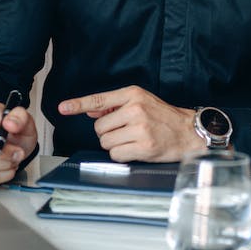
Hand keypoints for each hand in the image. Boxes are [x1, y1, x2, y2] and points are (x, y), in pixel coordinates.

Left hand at [58, 85, 196, 161]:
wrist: (188, 131)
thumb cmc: (163, 117)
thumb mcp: (141, 102)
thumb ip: (115, 105)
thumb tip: (90, 111)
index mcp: (133, 94)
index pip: (99, 99)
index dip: (78, 104)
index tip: (63, 108)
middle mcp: (135, 109)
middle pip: (99, 127)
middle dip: (109, 132)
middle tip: (127, 131)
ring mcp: (140, 128)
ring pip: (106, 142)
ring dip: (115, 144)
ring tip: (133, 140)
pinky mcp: (144, 146)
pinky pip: (116, 154)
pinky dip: (122, 155)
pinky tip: (136, 149)